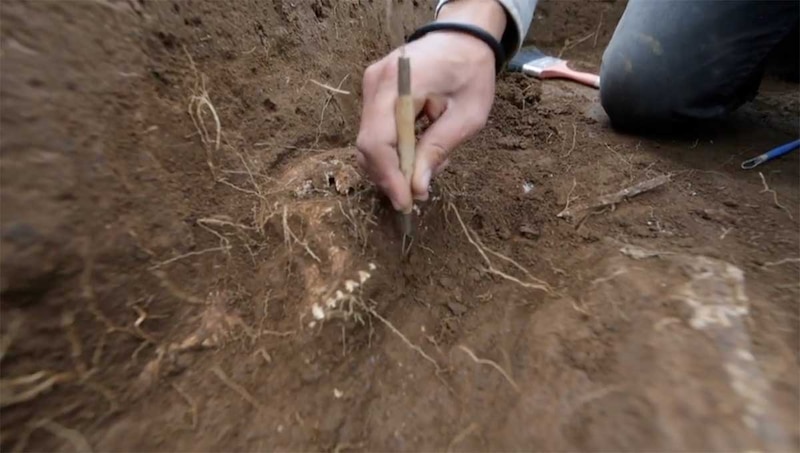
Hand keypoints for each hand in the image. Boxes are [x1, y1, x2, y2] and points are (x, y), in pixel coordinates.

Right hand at [356, 0, 506, 211]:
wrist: (464, 38)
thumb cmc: (470, 72)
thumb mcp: (467, 115)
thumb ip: (439, 149)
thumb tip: (417, 187)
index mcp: (399, 83)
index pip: (378, 140)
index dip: (388, 177)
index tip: (405, 201)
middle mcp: (376, 83)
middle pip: (368, 145)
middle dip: (390, 176)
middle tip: (418, 192)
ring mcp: (371, 86)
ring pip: (369, 142)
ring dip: (394, 165)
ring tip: (427, 166)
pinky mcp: (374, 92)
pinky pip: (375, 131)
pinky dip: (393, 150)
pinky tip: (419, 149)